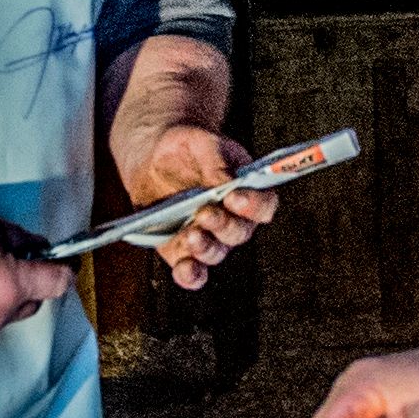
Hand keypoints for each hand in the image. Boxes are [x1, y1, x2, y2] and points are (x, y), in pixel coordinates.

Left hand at [120, 121, 271, 289]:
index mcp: (246, 191)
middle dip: (223, 225)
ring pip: (216, 253)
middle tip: (205, 212)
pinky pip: (192, 271)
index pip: (263, 204)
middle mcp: (232, 220)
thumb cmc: (187, 146)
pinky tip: (184, 270)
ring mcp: (208, 238)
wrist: (155, 155)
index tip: (235, 196)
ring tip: (191, 235)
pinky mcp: (181, 250)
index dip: (254, 204)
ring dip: (205, 248)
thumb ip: (215, 159)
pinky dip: (190, 275)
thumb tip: (224, 183)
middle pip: (238, 233)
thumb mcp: (202, 142)